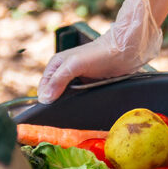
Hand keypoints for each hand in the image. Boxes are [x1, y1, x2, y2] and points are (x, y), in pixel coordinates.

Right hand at [36, 0, 161, 103]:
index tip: (49, 114)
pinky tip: (82, 109)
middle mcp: (64, 72)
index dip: (45, 100)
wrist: (124, 52)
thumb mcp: (75, 64)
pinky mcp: (88, 86)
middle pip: (53, 94)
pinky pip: (79, 99)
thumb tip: (45, 99)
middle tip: (61, 116)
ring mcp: (76, 80)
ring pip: (66, 98)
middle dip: (56, 104)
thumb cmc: (100, 53)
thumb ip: (58, 80)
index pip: (43, 88)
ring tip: (72, 113)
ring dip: (68, 105)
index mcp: (55, 65)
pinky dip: (79, 104)